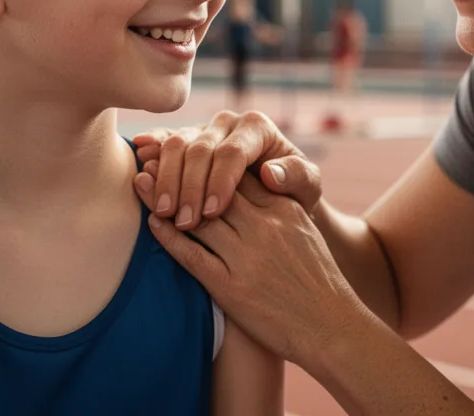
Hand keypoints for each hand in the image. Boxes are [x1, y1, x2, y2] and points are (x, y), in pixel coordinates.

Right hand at [132, 110, 321, 230]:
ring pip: (177, 145)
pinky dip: (152, 150)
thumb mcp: (308, 186)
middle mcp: (228, 122)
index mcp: (257, 127)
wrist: (280, 190)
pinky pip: (164, 141)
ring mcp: (203, 128)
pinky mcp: (184, 140)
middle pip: (200, 148)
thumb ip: (296, 177)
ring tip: (164, 212)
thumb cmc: (295, 190)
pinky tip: (141, 163)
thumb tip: (270, 173)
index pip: (232, 152)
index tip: (213, 213)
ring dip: (167, 180)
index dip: (220, 182)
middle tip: (184, 220)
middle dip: (190, 186)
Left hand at [137, 173, 361, 363]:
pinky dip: (168, 237)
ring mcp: (248, 257)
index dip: (205, 159)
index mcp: (283, 208)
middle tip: (151, 156)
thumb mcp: (303, 230)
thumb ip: (276, 206)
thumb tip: (251, 181)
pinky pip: (192, 256)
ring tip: (142, 183)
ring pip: (197, 216)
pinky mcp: (232, 288)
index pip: (236, 173)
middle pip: (212, 187)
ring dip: (164, 197)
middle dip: (179, 170)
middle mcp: (265, 227)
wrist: (331, 327)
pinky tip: (153, 223)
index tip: (181, 146)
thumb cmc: (316, 279)